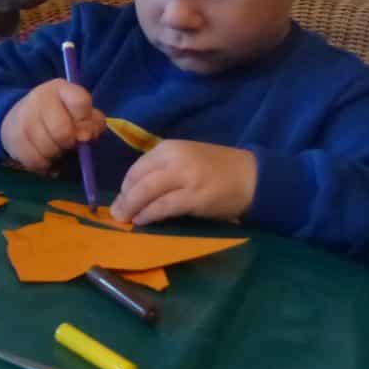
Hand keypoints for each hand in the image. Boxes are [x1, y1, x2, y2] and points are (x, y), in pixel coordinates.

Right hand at [1, 79, 106, 171]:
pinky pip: (35, 160)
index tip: (83, 130)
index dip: (85, 121)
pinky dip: (43, 165)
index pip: (80, 102)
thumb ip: (93, 123)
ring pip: (48, 148)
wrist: (21, 118)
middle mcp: (40, 98)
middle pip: (62, 131)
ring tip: (56, 149)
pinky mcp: (12, 137)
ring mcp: (23, 116)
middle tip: (68, 143)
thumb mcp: (81, 113)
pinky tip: (44, 157)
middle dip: (69, 143)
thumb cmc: (60, 116)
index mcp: (61, 88)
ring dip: (56, 155)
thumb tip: (85, 137)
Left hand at [110, 140, 256, 225]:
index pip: (137, 166)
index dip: (125, 185)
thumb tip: (135, 191)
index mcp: (170, 147)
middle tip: (116, 213)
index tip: (120, 198)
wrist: (252, 177)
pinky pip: (163, 206)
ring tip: (124, 220)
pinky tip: (142, 221)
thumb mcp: (186, 159)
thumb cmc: (217, 170)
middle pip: (138, 178)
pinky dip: (149, 214)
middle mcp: (175, 158)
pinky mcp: (195, 196)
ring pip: (147, 191)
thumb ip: (163, 170)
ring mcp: (185, 177)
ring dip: (132, 207)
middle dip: (124, 198)